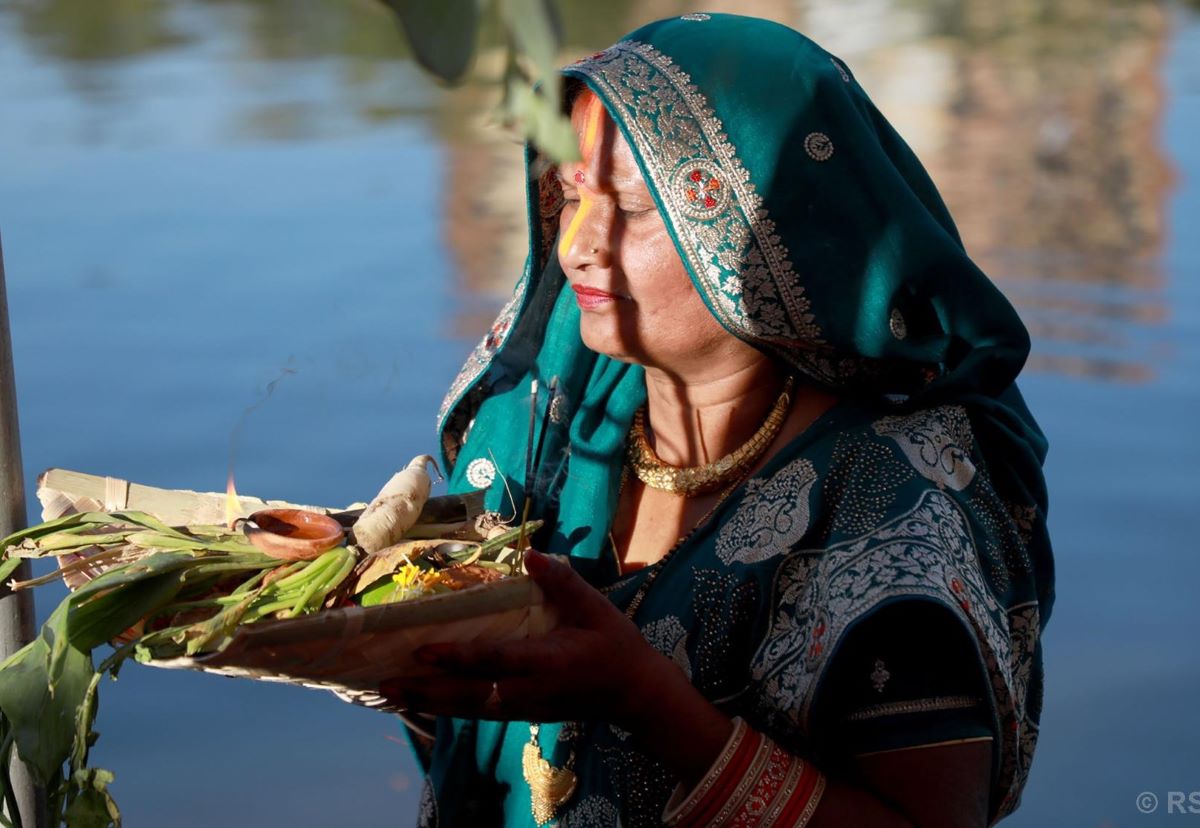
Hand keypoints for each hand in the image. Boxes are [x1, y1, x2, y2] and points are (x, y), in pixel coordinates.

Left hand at [378, 550, 671, 728]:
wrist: (634, 694)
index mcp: (546, 662)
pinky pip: (477, 712)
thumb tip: (530, 554)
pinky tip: (422, 701)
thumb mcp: (595, 608)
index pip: (495, 661)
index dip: (458, 658)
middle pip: (469, 695)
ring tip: (389, 694)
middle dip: (427, 691)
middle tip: (386, 683)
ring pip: (468, 708)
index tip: (424, 651)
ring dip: (428, 702)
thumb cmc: (615, 645)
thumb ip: (562, 582)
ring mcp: (523, 707)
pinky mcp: (521, 713)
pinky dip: (446, 707)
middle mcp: (527, 691)